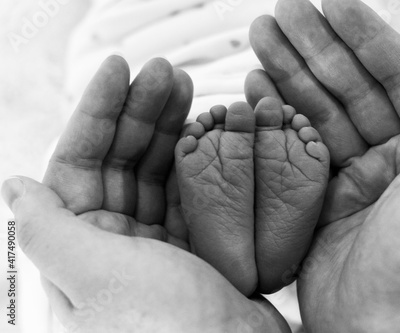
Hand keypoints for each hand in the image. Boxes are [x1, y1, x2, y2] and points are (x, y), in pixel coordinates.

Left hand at [2, 56, 290, 332]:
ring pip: (158, 173)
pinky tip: (207, 132)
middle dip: (140, 113)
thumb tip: (16, 187)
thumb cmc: (164, 330)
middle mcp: (117, 245)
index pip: (80, 165)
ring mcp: (159, 244)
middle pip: (122, 161)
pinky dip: (199, 161)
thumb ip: (49, 230)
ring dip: (171, 129)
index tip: (119, 72)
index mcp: (82, 250)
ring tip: (189, 90)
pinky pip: (192, 193)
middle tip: (164, 73)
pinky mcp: (198, 246)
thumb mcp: (96, 275)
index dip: (97, 114)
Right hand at [246, 0, 399, 330]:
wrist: (399, 332)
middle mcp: (395, 158)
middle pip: (349, 86)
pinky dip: (276, 118)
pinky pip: (295, 150)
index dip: (363, 36)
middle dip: (314, 47)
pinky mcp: (319, 202)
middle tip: (280, 13)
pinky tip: (257, 90)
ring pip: (318, 113)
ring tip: (261, 39)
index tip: (331, 3)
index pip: (396, 74)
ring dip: (289, 74)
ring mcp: (354, 180)